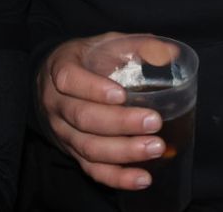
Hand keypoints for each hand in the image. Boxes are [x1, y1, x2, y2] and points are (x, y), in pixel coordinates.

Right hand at [38, 34, 166, 191]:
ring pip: (88, 147)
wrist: (51, 83)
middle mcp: (56, 103)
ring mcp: (63, 132)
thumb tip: (171, 53)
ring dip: (123, 152)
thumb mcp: (104, 43)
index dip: (94, 89)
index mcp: (61, 70)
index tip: (122, 94)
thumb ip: (136, 45)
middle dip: (120, 123)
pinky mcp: (73, 153)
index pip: (69, 80)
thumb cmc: (86, 61)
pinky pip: (93, 170)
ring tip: (155, 148)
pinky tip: (143, 178)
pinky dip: (118, 178)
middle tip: (153, 121)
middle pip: (83, 118)